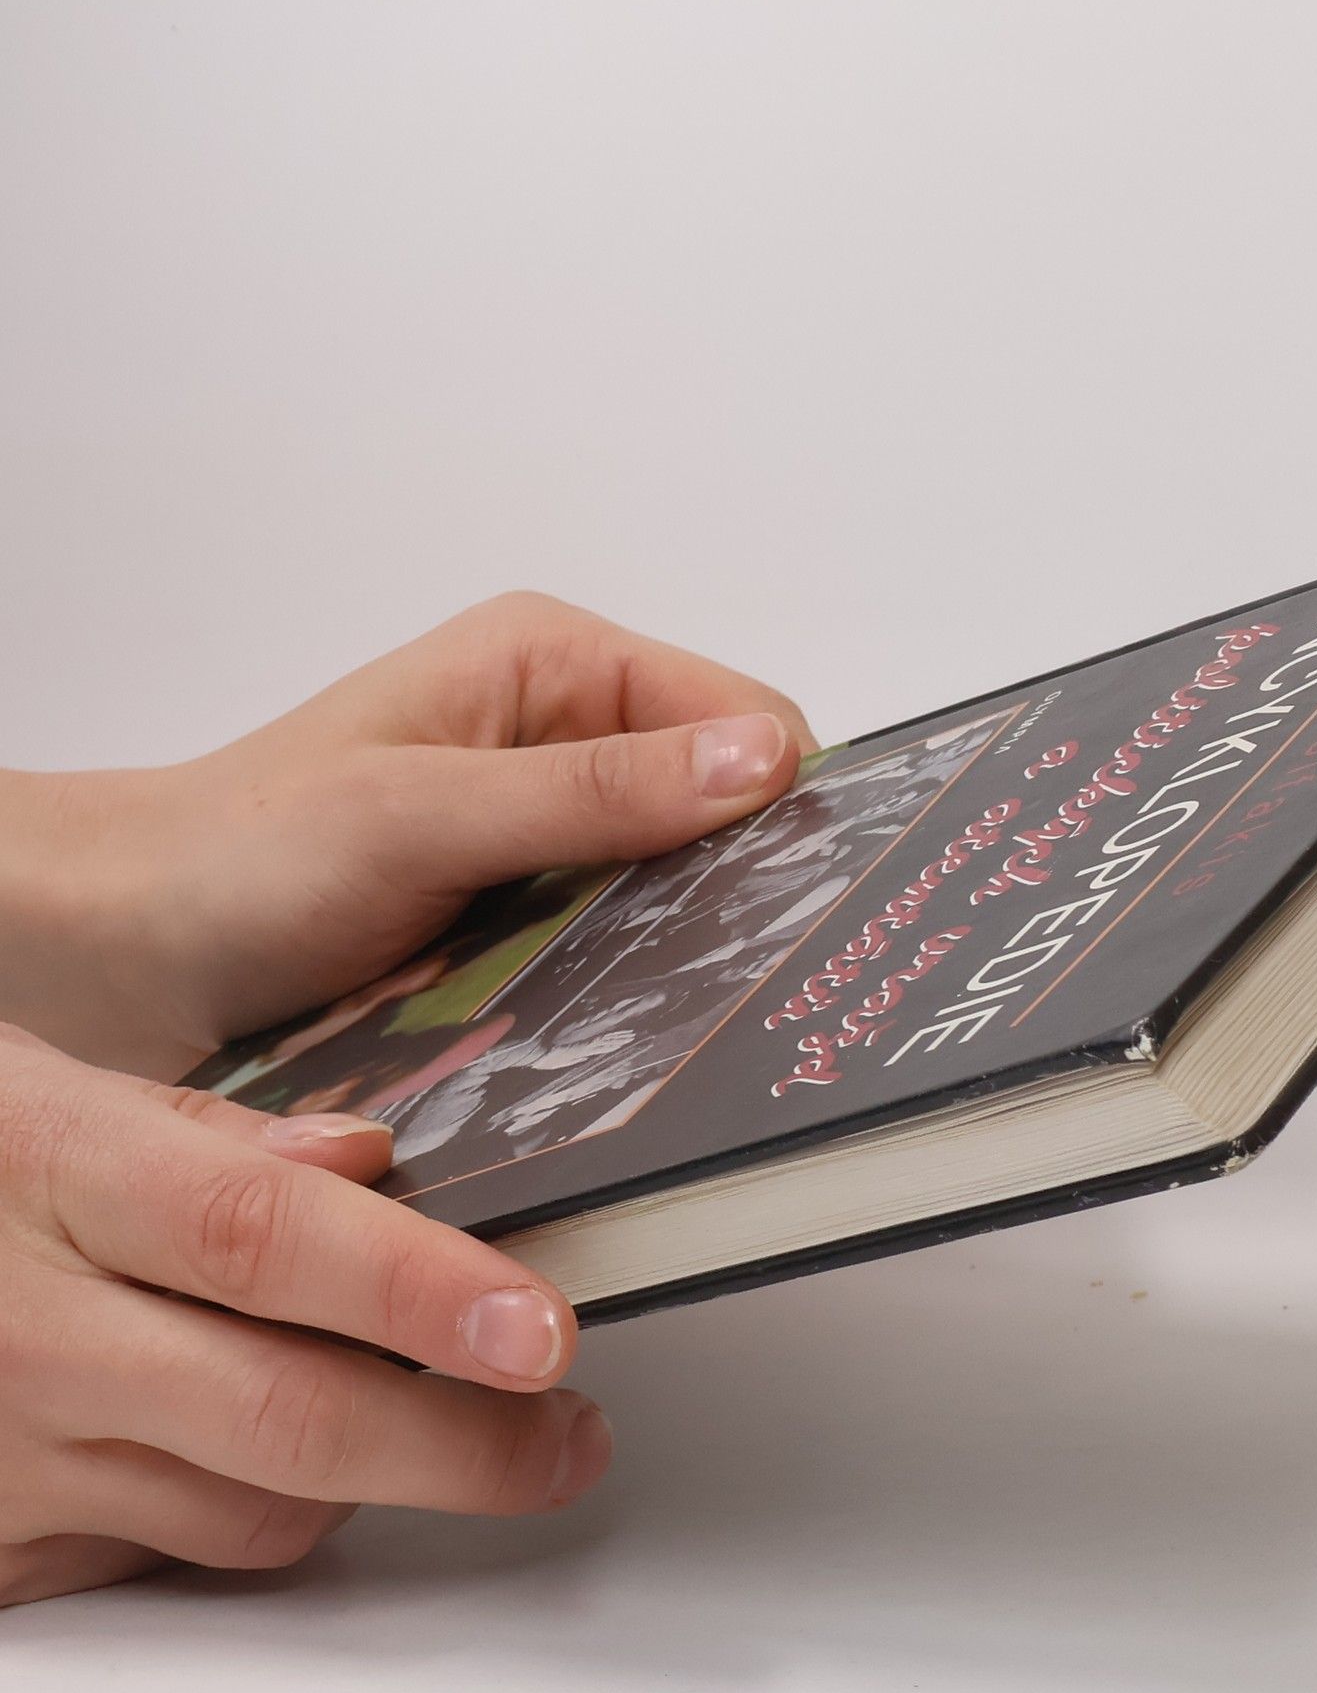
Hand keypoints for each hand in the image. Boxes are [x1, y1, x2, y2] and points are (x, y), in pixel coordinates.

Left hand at [0, 592, 813, 1073]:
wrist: (121, 954)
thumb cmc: (236, 857)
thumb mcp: (418, 813)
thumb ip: (591, 791)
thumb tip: (759, 764)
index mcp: (557, 664)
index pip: (744, 716)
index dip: (787, 800)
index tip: (819, 893)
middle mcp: (570, 737)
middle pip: (726, 804)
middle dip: (746, 881)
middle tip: (760, 967)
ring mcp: (553, 832)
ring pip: (686, 884)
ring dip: (689, 944)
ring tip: (697, 1008)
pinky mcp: (533, 911)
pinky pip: (631, 942)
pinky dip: (639, 985)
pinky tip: (628, 1028)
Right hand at [0, 1025, 609, 1608]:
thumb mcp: (40, 1078)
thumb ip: (210, 1126)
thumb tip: (371, 1160)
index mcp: (53, 1172)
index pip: (261, 1234)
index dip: (417, 1289)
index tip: (544, 1328)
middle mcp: (23, 1327)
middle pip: (280, 1415)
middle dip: (460, 1447)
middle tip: (568, 1439)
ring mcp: (1, 1451)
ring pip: (245, 1510)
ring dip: (372, 1478)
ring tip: (451, 1425)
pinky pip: (163, 1555)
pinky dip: (253, 1509)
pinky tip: (279, 1446)